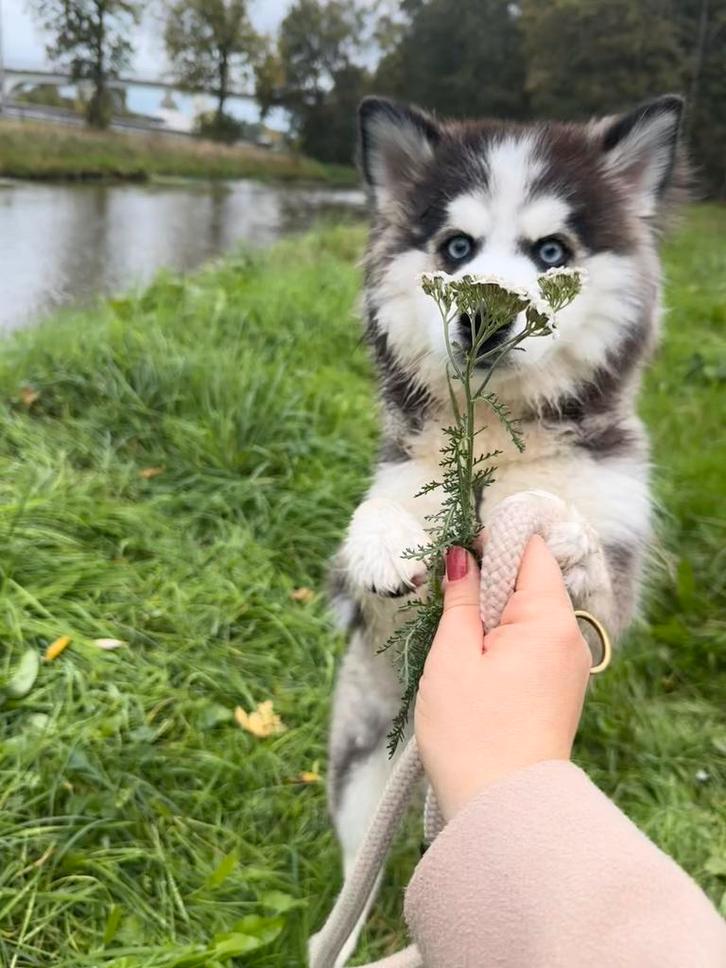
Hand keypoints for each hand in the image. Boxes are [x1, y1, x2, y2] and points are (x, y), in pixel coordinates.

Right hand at [414, 536, 591, 820]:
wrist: (501, 808)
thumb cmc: (471, 733)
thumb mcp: (453, 655)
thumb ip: (461, 598)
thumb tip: (461, 555)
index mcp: (549, 620)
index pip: (533, 550)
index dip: (496, 540)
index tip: (460, 553)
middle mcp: (569, 636)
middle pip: (533, 578)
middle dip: (491, 577)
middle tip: (451, 599)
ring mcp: (568, 663)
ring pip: (531, 610)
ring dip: (494, 610)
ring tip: (460, 637)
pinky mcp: (560, 686)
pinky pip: (535, 640)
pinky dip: (505, 637)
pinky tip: (476, 660)